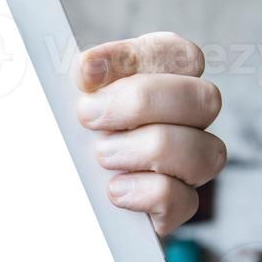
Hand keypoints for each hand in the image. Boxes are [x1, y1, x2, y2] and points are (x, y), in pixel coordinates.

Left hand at [76, 32, 226, 235]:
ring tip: (102, 155)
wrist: (54, 191)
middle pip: (205, 99)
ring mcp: (188, 165)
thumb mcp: (68, 97)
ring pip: (207, 152)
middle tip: (89, 115)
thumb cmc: (67, 132)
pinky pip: (185, 200)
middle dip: (142, 102)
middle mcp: (187, 120)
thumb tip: (90, 68)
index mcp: (164, 80)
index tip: (85, 72)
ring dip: (148, 150)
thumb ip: (84, 77)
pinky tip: (115, 189)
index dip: (137, 58)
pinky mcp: (176, 207)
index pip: (180, 55)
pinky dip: (148, 193)